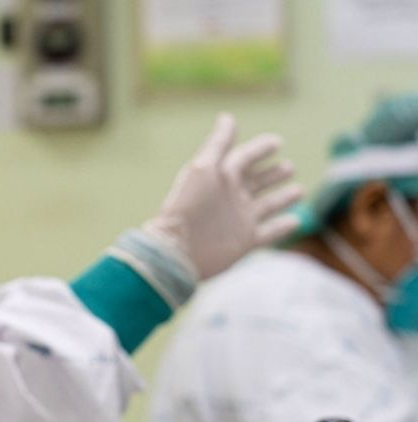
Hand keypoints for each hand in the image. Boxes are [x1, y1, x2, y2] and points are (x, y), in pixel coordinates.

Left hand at [144, 113, 303, 279]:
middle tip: (289, 167)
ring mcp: (239, 220)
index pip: (244, 158)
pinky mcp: (244, 242)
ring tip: (298, 189)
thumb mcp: (203, 168)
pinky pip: (268, 233)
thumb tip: (227, 117)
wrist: (178, 249)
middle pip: (256, 182)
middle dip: (272, 174)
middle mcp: (232, 198)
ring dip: (282, 198)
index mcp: (221, 178)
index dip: (260, 149)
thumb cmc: (188, 206)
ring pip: (266, 206)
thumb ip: (218, 144)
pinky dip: (282, 227)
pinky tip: (295, 220)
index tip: (277, 141)